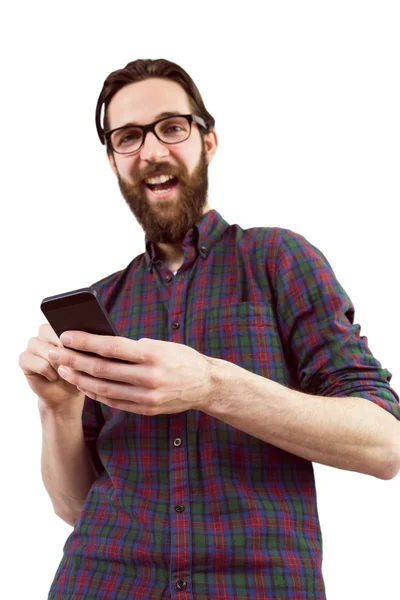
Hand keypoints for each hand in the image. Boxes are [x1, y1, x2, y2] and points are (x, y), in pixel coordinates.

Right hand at [18, 324, 84, 413]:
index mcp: (61, 328)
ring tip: (65, 370)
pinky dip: (46, 370)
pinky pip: (32, 360)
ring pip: (38, 345)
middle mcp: (44, 334)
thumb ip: (84, 344)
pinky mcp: (25, 359)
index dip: (67, 332)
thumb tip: (87, 336)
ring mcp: (33, 346)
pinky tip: (54, 377)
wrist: (68, 394)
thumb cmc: (81, 373)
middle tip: (71, 359)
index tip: (77, 344)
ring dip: (54, 360)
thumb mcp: (88, 358)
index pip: (59, 319)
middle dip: (59, 345)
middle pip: (45, 329)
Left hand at [52, 331, 213, 414]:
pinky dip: (95, 393)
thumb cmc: (181, 358)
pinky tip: (83, 385)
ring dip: (79, 379)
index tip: (65, 335)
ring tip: (63, 370)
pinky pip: (113, 402)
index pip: (110, 346)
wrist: (207, 385)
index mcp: (152, 354)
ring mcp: (147, 396)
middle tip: (54, 353)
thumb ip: (133, 348)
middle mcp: (148, 376)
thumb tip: (100, 344)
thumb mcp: (161, 345)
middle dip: (73, 360)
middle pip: (101, 369)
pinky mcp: (146, 409)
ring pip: (103, 388)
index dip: (85, 341)